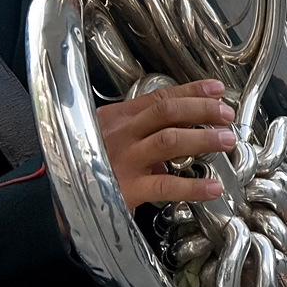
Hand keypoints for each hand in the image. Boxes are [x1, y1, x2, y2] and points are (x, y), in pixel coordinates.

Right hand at [96, 79, 235, 209]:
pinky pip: (165, 185)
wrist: (60, 196)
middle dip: (202, 110)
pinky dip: (192, 186)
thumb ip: (138, 132)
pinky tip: (212, 187)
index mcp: (117, 119)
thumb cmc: (85, 166)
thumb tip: (177, 131)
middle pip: (166, 112)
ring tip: (226, 141)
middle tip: (225, 115)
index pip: (159, 98)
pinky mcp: (127, 188)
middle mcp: (120, 135)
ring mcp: (124, 160)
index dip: (192, 92)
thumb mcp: (106, 138)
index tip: (215, 90)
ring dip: (203, 138)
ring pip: (169, 140)